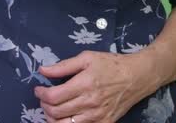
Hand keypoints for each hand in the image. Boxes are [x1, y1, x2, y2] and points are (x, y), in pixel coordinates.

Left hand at [35, 51, 155, 122]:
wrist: (137, 76)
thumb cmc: (112, 64)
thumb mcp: (88, 57)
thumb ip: (64, 65)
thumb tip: (42, 70)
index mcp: (85, 84)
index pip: (53, 96)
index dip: (41, 94)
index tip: (38, 89)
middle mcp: (90, 102)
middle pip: (56, 112)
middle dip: (44, 106)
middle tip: (45, 98)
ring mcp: (97, 116)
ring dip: (52, 118)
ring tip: (52, 110)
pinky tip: (66, 117)